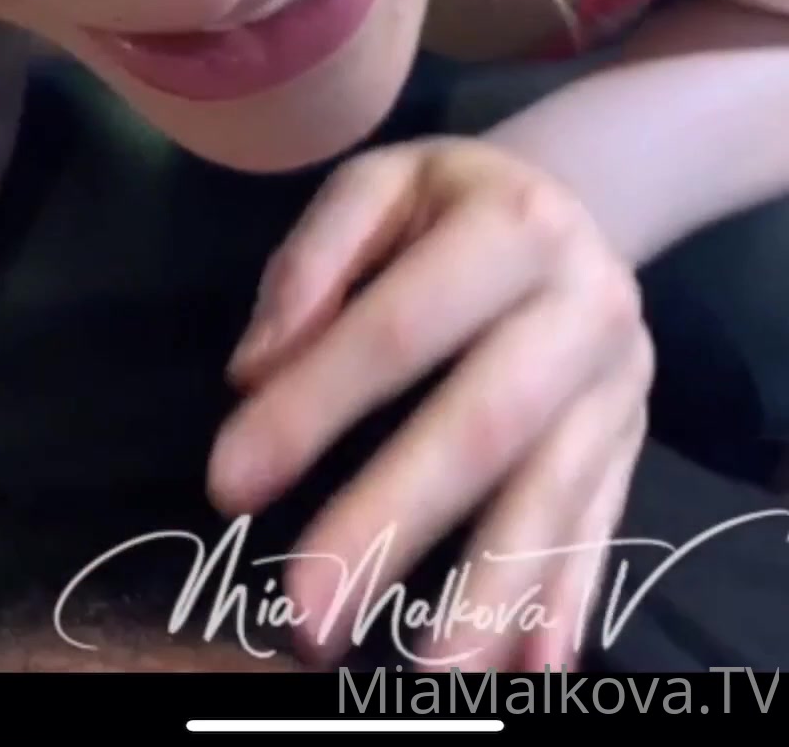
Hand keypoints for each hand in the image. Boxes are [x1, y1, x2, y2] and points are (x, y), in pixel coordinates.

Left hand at [208, 140, 652, 670]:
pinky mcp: (631, 441)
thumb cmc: (450, 204)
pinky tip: (530, 669)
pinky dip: (563, 601)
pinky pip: (599, 528)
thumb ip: (312, 263)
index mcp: (512, 223)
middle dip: (394, 521)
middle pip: (485, 423)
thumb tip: (253, 374)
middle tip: (308, 612)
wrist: (577, 204)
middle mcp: (585, 302)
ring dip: (490, 590)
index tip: (228, 484)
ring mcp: (619, 381)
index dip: (314, 405)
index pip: (401, 327)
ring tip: (428, 673)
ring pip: (554, 492)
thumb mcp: (378, 185)